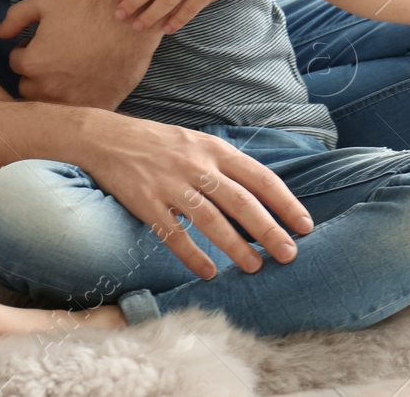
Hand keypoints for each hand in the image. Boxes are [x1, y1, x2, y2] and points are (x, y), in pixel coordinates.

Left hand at [0, 0, 162, 108]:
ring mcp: (72, 102)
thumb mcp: (47, 2)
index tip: (43, 42)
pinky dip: (78, 102)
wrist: (130, 22)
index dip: (28, 49)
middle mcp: (48, 89)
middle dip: (36, 73)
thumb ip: (16, 17)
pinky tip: (87, 84)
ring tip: (69, 72)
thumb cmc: (88, 8)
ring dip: (53, 91)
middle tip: (56, 58)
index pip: (16, 62)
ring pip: (49, 104)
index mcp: (32, 63)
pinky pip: (77, 113)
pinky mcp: (96, 108)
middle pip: (28, 87)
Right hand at [80, 113, 314, 278]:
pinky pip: (173, 234)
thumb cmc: (157, 143)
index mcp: (213, 149)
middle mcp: (195, 165)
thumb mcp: (196, 142)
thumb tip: (258, 195)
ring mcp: (170, 184)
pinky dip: (193, 255)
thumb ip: (224, 165)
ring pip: (211, 220)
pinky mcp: (146, 203)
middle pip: (240, 201)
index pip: (259, 177)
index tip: (304, 225)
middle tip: (289, 254)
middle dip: (268, 230)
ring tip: (255, 267)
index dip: (285, 202)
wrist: (105, 137)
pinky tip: (208, 272)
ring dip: (236, 247)